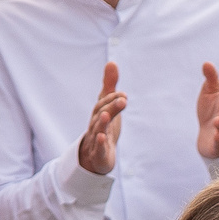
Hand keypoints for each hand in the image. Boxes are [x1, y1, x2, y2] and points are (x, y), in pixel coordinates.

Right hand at [78, 60, 127, 176]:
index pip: (103, 104)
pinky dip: (100, 143)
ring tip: (108, 115)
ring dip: (103, 122)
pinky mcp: (99, 154)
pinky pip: (99, 148)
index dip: (112, 98)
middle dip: (111, 107)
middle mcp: (96, 125)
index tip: (124, 94)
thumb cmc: (103, 127)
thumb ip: (109, 86)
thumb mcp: (107, 106)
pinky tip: (103, 137)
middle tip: (123, 99)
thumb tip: (112, 62)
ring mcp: (96, 140)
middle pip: (101, 114)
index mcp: (98, 114)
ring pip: (98, 130)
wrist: (94, 158)